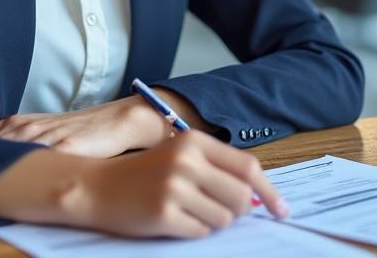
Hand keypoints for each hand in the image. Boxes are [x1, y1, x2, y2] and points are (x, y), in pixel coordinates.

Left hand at [0, 96, 168, 156]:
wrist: (116, 121)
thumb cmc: (79, 130)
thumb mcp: (42, 131)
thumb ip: (18, 141)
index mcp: (20, 123)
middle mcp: (28, 127)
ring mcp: (45, 136)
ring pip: (9, 150)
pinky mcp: (65, 147)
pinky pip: (38, 159)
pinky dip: (22, 169)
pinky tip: (9, 179)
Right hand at [69, 132, 290, 237]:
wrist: (95, 187)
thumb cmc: (142, 174)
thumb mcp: (180, 157)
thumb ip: (217, 169)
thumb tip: (257, 198)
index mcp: (194, 142)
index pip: (248, 167)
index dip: (269, 191)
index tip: (281, 210)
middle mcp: (187, 162)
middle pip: (240, 197)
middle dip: (237, 211)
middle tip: (218, 210)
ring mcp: (175, 188)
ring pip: (223, 219)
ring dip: (213, 222)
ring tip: (188, 212)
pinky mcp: (164, 214)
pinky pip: (201, 233)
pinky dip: (194, 231)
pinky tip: (174, 220)